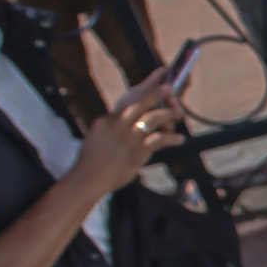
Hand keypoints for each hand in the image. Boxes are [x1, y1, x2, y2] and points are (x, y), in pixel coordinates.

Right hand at [73, 69, 186, 193]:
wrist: (87, 179)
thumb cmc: (91, 163)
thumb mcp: (96, 138)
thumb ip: (110, 130)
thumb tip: (123, 126)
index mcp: (106, 121)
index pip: (126, 104)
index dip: (142, 95)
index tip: (153, 89)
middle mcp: (117, 125)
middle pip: (139, 103)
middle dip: (156, 93)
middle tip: (169, 87)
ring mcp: (128, 138)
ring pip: (152, 118)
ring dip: (168, 114)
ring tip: (179, 113)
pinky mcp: (137, 151)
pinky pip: (159, 140)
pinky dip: (172, 139)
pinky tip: (180, 139)